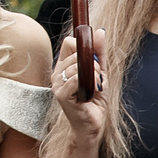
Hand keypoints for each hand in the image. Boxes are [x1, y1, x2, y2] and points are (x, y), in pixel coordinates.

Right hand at [49, 26, 105, 150]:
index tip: (94, 59)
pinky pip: (77, 79)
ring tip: (94, 88)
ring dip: (93, 75)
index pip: (69, 42)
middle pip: (75, 51)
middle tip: (96, 78)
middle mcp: (57, 73)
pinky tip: (91, 93)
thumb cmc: (95, 101)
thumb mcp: (100, 73)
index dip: (84, 46)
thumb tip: (101, 31)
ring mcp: (57, 84)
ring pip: (77, 65)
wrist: (93, 126)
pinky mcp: (61, 95)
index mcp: (63, 66)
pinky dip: (90, 83)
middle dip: (92, 63)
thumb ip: (99, 53)